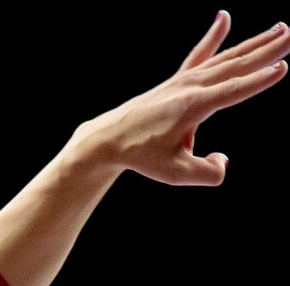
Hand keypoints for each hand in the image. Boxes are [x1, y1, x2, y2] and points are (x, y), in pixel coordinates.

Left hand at [73, 11, 288, 184]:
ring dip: (253, 43)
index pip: (233, 91)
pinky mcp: (177, 80)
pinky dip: (212, 37)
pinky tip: (223, 17)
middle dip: (265, 51)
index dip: (259, 81)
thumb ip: (206, 173)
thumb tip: (224, 163)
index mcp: (193, 107)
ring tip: (281, 28)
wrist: (108, 139)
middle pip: (235, 66)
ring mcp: (183, 80)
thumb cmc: (141, 157)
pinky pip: (199, 54)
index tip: (282, 67)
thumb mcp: (174, 174)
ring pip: (224, 57)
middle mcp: (190, 87)